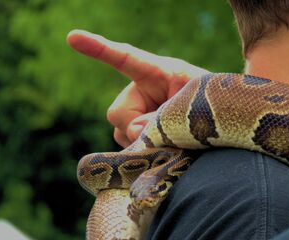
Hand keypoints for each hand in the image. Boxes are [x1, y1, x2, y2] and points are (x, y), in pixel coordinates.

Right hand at [67, 30, 208, 146]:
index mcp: (155, 72)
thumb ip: (166, 112)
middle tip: (166, 132)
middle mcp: (138, 93)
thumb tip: (137, 132)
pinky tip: (163, 149)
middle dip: (137, 127)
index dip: (98, 48)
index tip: (72, 37)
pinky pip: (128, 149)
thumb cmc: (209, 105)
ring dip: (144, 142)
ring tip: (173, 138)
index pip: (123, 58)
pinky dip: (143, 153)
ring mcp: (134, 116)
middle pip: (118, 113)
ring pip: (122, 134)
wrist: (215, 125)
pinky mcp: (135, 137)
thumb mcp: (195, 102)